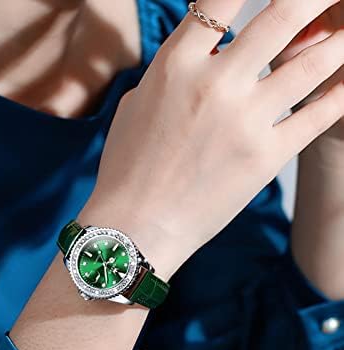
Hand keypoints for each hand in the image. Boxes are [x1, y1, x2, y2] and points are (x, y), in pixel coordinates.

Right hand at [79, 0, 343, 279]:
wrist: (135, 226)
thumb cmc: (127, 169)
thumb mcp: (136, 107)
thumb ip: (174, 72)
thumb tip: (204, 56)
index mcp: (175, 65)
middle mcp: (215, 83)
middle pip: (285, 11)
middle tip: (328, 0)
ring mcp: (245, 120)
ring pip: (316, 61)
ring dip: (339, 39)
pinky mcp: (267, 157)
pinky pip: (320, 113)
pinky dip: (341, 92)